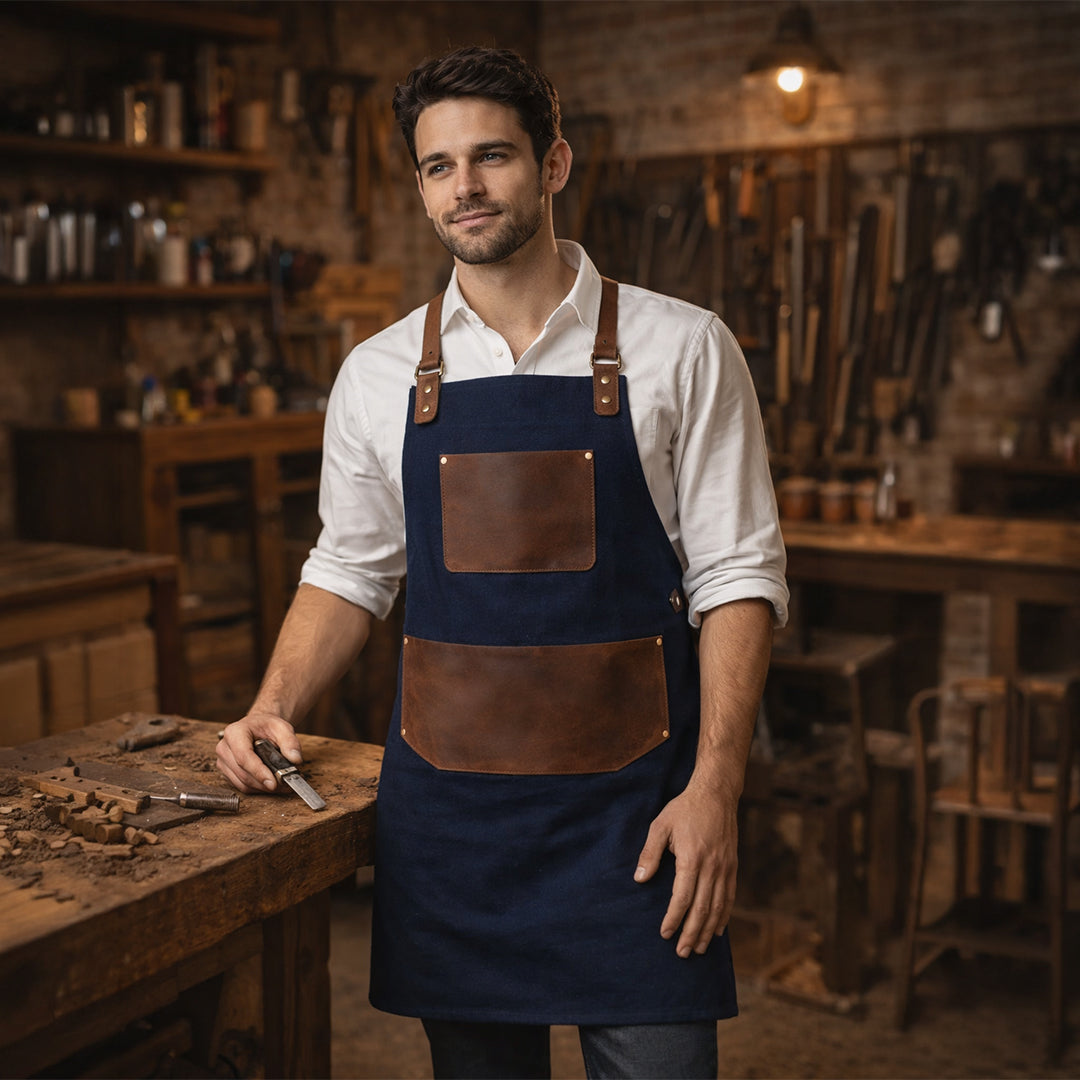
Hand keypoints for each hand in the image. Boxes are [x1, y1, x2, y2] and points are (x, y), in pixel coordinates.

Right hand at [215, 711, 303, 793]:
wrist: (257, 727)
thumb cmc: (266, 726)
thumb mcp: (282, 727)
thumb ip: (290, 742)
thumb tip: (295, 759)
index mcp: (234, 732)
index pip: (244, 756)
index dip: (258, 771)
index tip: (273, 783)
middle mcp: (224, 747)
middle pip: (243, 773)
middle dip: (264, 782)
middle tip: (285, 784)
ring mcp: (223, 761)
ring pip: (242, 783)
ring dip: (262, 788)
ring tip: (281, 785)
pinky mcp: (226, 772)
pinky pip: (241, 786)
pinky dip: (257, 788)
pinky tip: (270, 784)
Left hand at [634, 780, 738, 957]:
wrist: (716, 794)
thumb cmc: (684, 809)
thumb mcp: (660, 825)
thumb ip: (650, 853)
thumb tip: (639, 879)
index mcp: (692, 858)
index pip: (682, 898)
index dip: (674, 919)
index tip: (665, 933)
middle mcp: (712, 867)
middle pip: (702, 909)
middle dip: (692, 934)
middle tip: (682, 953)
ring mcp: (725, 868)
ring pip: (718, 908)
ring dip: (708, 931)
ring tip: (699, 950)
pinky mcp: (733, 867)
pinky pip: (730, 898)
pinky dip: (724, 917)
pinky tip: (718, 932)